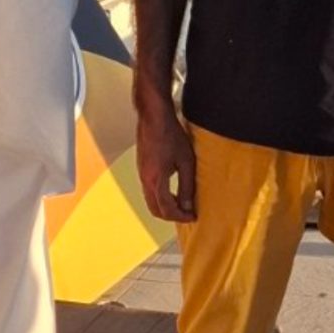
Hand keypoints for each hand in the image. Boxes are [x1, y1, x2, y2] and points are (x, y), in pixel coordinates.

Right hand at [136, 107, 195, 222]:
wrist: (154, 116)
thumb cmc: (170, 134)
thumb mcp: (186, 161)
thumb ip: (186, 186)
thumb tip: (187, 206)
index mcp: (156, 180)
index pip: (166, 209)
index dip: (181, 216)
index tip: (192, 215)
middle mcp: (145, 179)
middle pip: (155, 209)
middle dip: (171, 216)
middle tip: (186, 213)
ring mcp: (141, 173)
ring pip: (150, 200)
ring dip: (164, 206)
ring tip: (181, 202)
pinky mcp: (141, 167)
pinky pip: (148, 189)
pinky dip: (159, 196)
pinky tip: (171, 189)